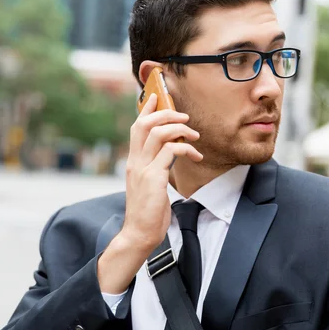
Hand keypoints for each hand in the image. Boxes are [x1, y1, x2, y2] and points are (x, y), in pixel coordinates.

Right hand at [121, 93, 202, 250]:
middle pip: (145, 123)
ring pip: (158, 133)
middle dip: (165, 113)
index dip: (146, 108)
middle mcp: (135, 161)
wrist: (139, 233)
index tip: (156, 95)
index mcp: (133, 161)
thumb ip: (154, 167)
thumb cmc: (147, 211)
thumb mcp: (148, 184)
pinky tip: (195, 155)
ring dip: (180, 128)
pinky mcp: (154, 178)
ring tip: (194, 135)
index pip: (136, 127)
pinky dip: (186, 148)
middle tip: (184, 117)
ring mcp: (143, 169)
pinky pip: (171, 151)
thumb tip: (169, 153)